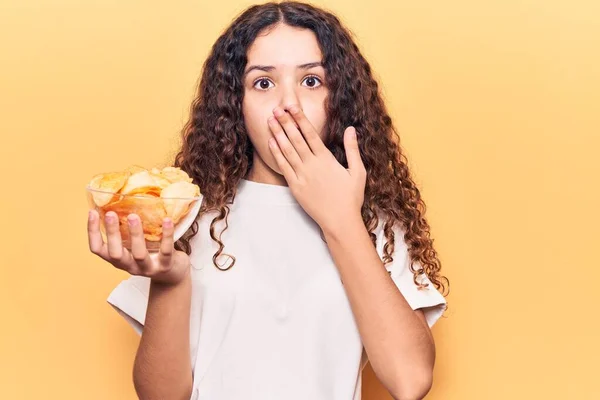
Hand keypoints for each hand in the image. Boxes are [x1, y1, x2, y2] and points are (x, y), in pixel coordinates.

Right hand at [87, 209, 190, 285]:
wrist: (173, 273)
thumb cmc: (151, 252)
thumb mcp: (135, 243)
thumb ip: (126, 230)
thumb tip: (119, 200)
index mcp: (118, 259)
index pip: (98, 249)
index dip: (92, 232)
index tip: (92, 212)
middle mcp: (130, 266)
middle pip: (115, 254)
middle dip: (112, 233)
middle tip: (110, 214)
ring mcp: (147, 268)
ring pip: (138, 254)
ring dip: (135, 234)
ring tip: (134, 216)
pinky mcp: (165, 266)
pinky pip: (165, 250)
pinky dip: (166, 235)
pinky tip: (167, 220)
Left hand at [267, 105, 366, 231]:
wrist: (339, 221)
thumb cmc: (351, 197)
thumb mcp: (357, 172)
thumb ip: (353, 149)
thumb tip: (351, 129)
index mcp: (326, 159)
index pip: (310, 133)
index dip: (299, 118)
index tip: (292, 107)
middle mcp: (312, 165)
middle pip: (295, 138)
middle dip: (285, 122)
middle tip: (276, 109)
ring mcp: (302, 176)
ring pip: (287, 150)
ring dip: (277, 134)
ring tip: (270, 121)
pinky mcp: (295, 187)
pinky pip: (283, 167)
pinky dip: (276, 153)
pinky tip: (271, 142)